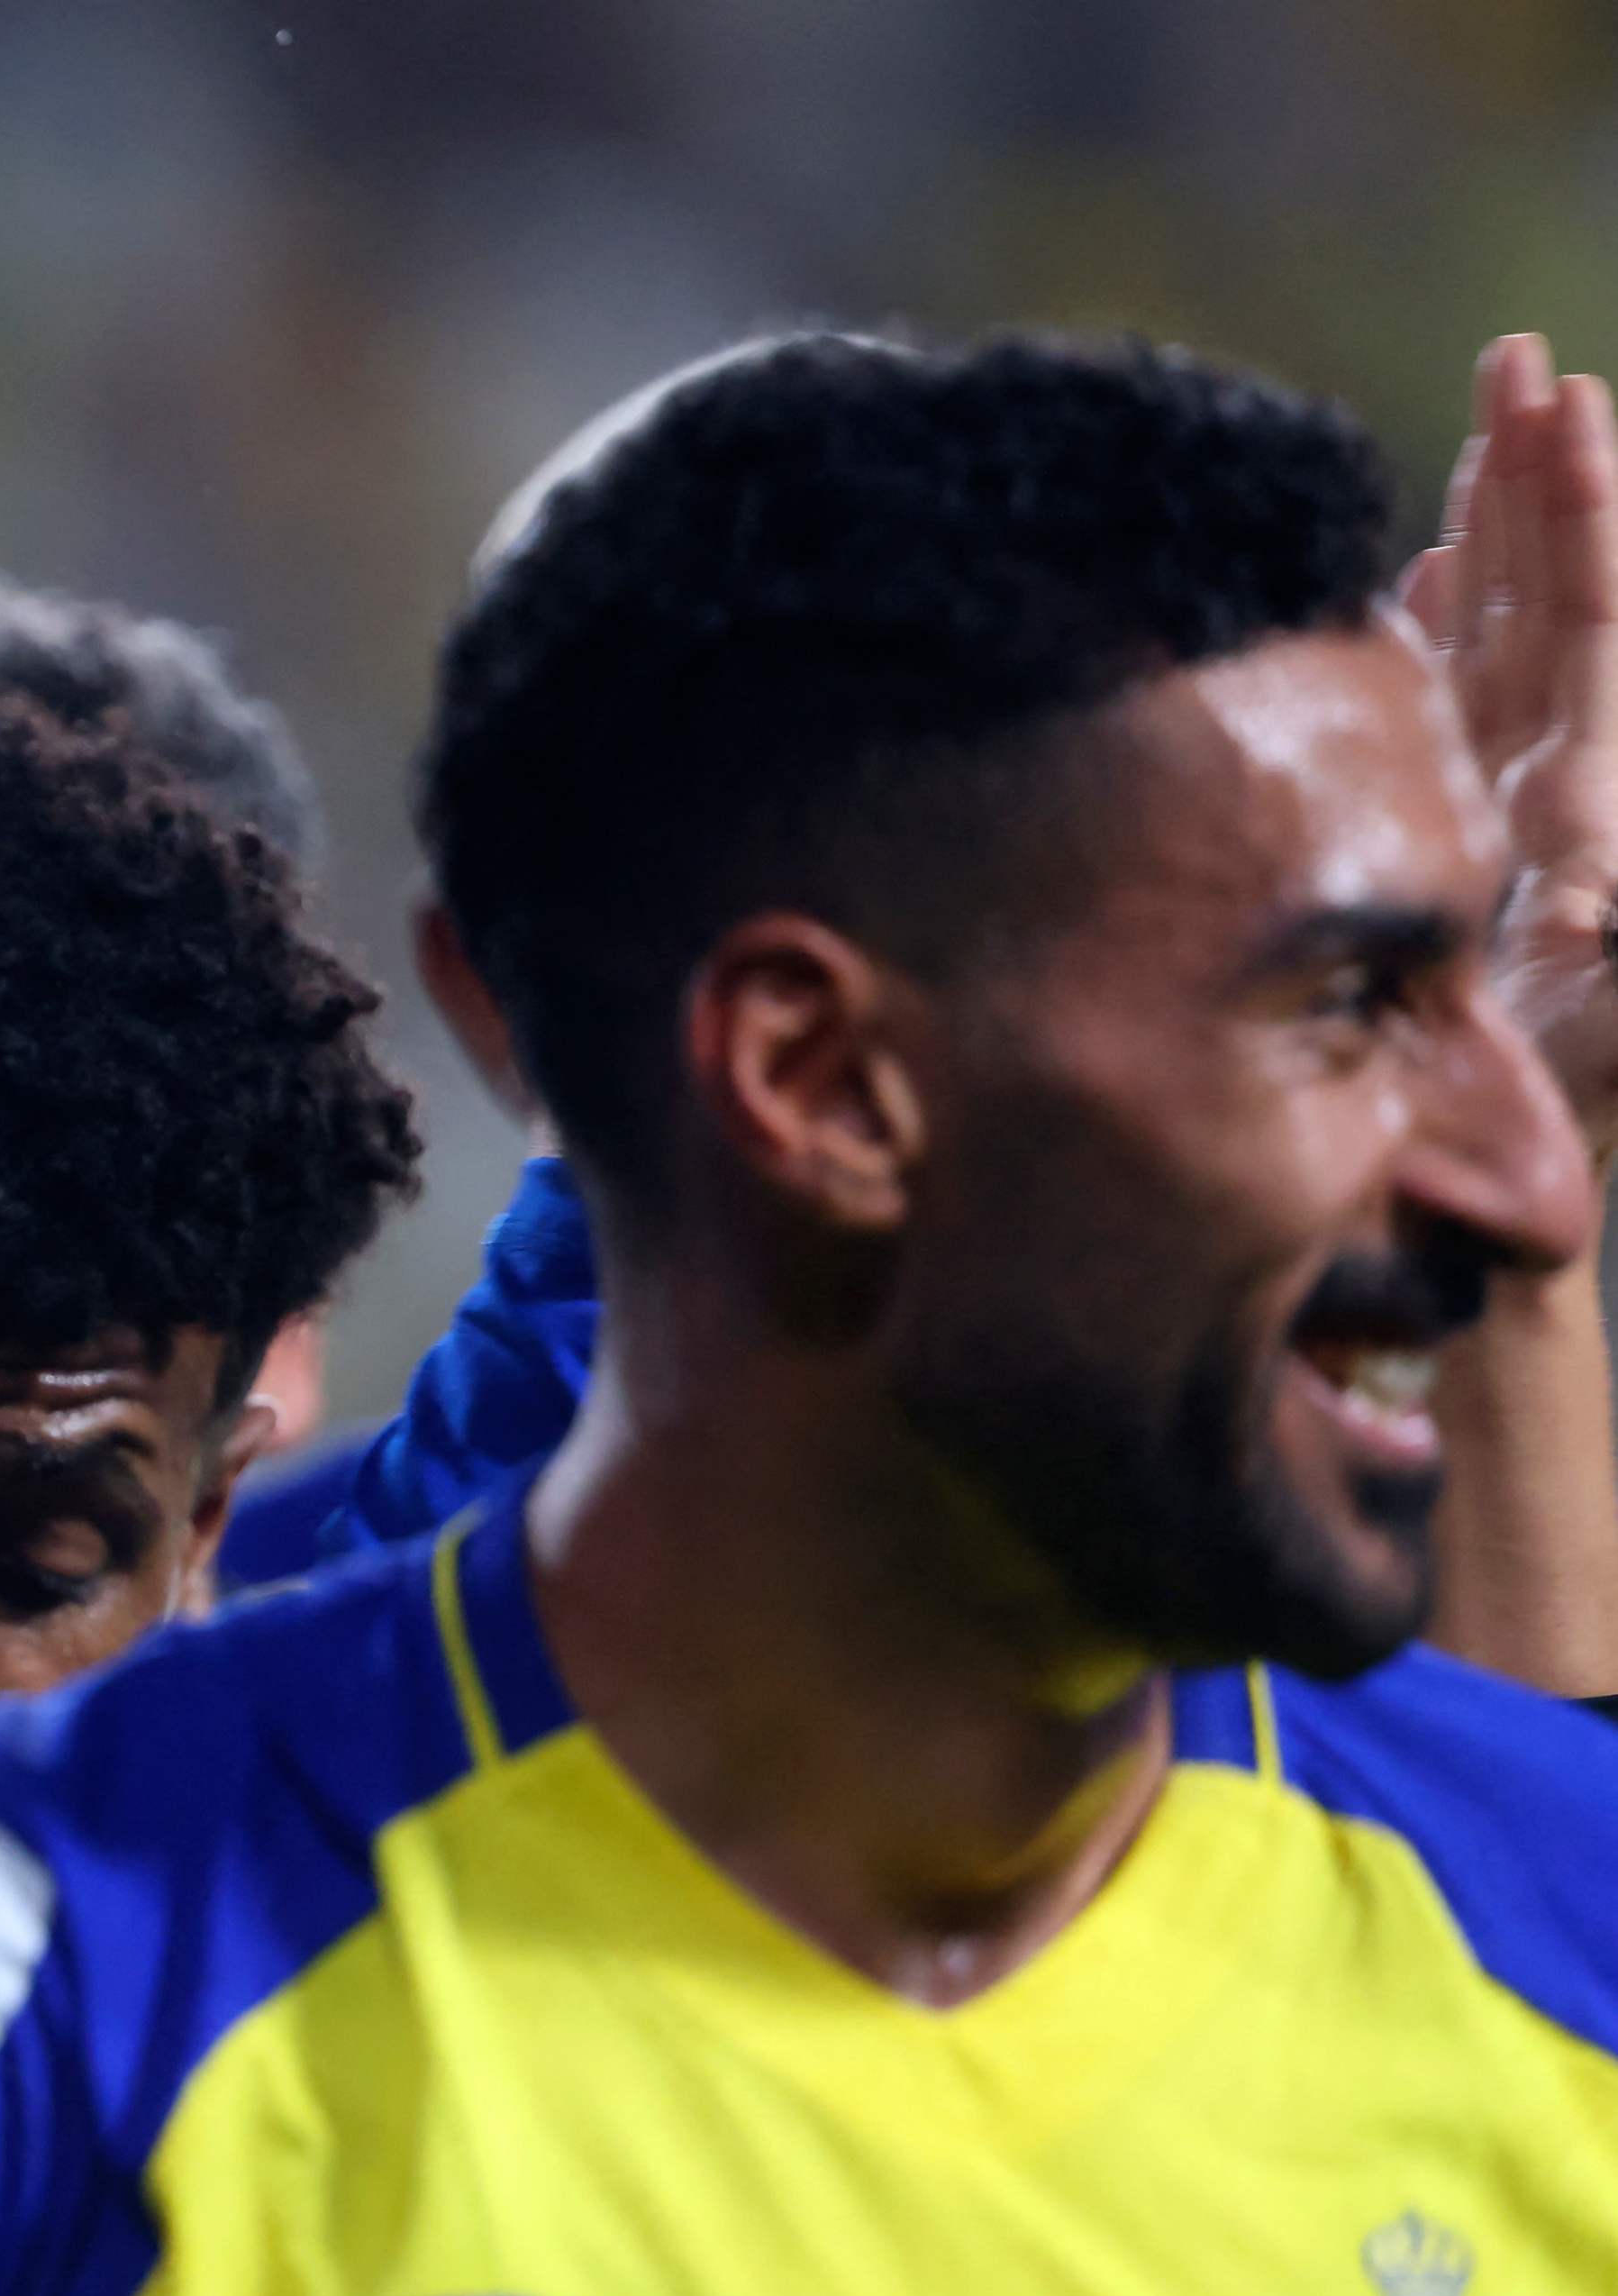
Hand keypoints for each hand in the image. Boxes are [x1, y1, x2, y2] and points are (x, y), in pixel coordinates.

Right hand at [1405, 329, 1617, 1160]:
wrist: (1498, 1223)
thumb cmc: (1547, 1135)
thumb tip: (1602, 880)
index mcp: (1588, 807)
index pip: (1590, 626)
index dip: (1579, 513)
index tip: (1565, 401)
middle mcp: (1547, 799)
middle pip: (1547, 609)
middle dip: (1539, 485)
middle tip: (1528, 363)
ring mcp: (1490, 825)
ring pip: (1491, 649)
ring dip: (1488, 538)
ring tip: (1490, 434)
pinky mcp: (1439, 864)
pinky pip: (1430, 725)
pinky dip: (1422, 646)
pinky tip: (1405, 588)